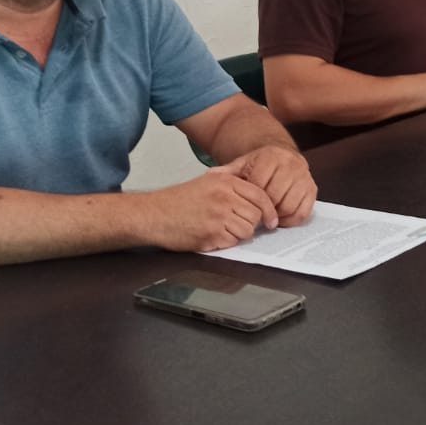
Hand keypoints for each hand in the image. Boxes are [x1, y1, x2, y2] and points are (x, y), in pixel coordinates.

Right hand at [143, 171, 279, 251]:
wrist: (153, 214)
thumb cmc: (179, 200)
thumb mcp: (208, 182)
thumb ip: (233, 187)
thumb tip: (260, 200)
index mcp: (225, 181)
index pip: (261, 196)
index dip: (269, 210)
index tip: (272, 220)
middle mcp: (224, 197)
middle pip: (256, 216)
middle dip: (250, 223)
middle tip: (236, 223)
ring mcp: (218, 217)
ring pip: (247, 231)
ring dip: (238, 234)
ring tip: (221, 228)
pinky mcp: (211, 235)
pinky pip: (232, 242)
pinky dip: (226, 242)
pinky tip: (212, 235)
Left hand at [212, 145, 316, 227]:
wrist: (282, 155)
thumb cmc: (260, 164)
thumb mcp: (242, 164)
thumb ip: (227, 171)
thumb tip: (211, 174)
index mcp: (271, 157)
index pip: (259, 185)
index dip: (251, 199)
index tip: (246, 204)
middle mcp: (291, 164)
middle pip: (275, 196)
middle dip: (264, 208)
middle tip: (256, 214)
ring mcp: (304, 177)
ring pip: (290, 205)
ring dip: (278, 215)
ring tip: (269, 215)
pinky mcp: (312, 188)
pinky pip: (304, 211)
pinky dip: (291, 219)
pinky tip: (281, 217)